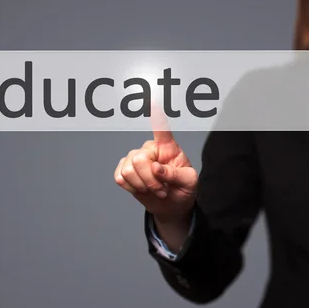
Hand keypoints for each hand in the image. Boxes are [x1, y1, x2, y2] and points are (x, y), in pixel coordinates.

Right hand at [114, 106, 197, 221]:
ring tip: (154, 189)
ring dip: (142, 186)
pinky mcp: (125, 170)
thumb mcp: (189, 182)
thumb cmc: (183, 189)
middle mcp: (150, 149)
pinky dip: (132, 188)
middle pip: (139, 159)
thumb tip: (157, 168)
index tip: (153, 101)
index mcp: (168, 147)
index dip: (157, 117)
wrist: (171, 206)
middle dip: (150, 180)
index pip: (162, 130)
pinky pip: (120, 177)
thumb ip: (175, 174)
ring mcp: (135, 159)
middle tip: (162, 189)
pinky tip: (141, 188)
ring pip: (128, 170)